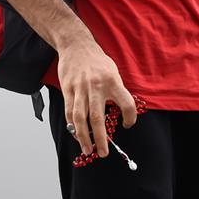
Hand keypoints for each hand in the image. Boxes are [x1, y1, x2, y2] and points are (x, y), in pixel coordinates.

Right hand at [57, 39, 135, 157]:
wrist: (76, 46)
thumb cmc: (97, 61)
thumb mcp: (113, 72)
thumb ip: (117, 92)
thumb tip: (120, 113)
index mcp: (113, 82)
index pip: (126, 105)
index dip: (130, 118)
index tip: (127, 124)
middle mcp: (96, 87)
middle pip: (97, 118)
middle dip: (101, 138)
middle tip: (103, 153)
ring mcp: (80, 89)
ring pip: (80, 118)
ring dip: (83, 136)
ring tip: (87, 149)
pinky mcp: (68, 90)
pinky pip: (69, 112)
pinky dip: (72, 125)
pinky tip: (76, 134)